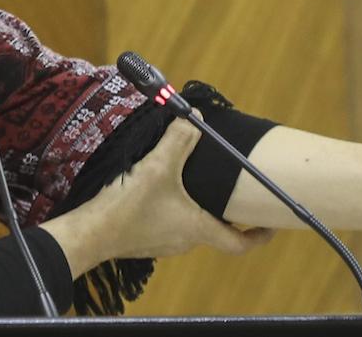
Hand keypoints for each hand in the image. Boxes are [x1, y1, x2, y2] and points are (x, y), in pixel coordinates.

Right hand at [42, 115, 272, 276]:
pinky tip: (160, 190)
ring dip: (199, 208)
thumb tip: (196, 118)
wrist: (89, 233)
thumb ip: (180, 139)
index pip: (240, 243)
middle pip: (216, 230)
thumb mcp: (158, 166)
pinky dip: (175, 209)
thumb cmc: (128, 206)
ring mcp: (164, 243)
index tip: (272, 224)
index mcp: (199, 228)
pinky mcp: (146, 239)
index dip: (260, 235)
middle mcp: (185, 241)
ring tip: (196, 182)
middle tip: (233, 190)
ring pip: (192, 226)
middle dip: (227, 212)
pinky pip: (170, 224)